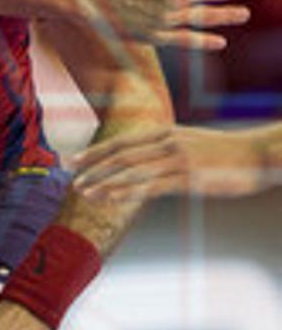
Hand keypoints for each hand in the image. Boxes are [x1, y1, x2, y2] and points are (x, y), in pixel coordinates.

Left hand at [73, 125, 269, 202]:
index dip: (96, 151)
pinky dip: (128, 190)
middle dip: (92, 166)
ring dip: (104, 180)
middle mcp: (168, 142)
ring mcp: (178, 159)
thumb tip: (147, 163)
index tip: (74, 160)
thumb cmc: (227, 153)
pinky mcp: (190, 177)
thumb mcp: (193, 144)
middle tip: (69, 176)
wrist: (260, 154)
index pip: (122, 142)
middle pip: (121, 154)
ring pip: (132, 170)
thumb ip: (169, 150)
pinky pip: (152, 185)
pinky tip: (110, 196)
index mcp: (167, 132)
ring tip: (83, 190)